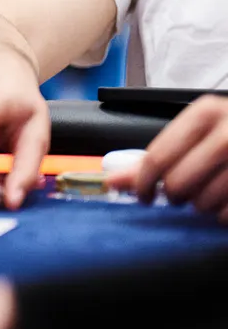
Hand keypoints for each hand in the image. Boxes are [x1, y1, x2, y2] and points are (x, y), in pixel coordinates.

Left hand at [108, 94, 227, 217]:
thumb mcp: (197, 134)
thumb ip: (156, 156)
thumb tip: (112, 181)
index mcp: (206, 112)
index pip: (157, 157)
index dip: (142, 183)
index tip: (141, 196)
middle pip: (179, 183)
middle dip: (174, 196)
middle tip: (181, 193)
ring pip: (204, 203)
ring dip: (201, 206)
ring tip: (209, 192)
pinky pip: (227, 215)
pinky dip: (223, 216)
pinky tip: (227, 201)